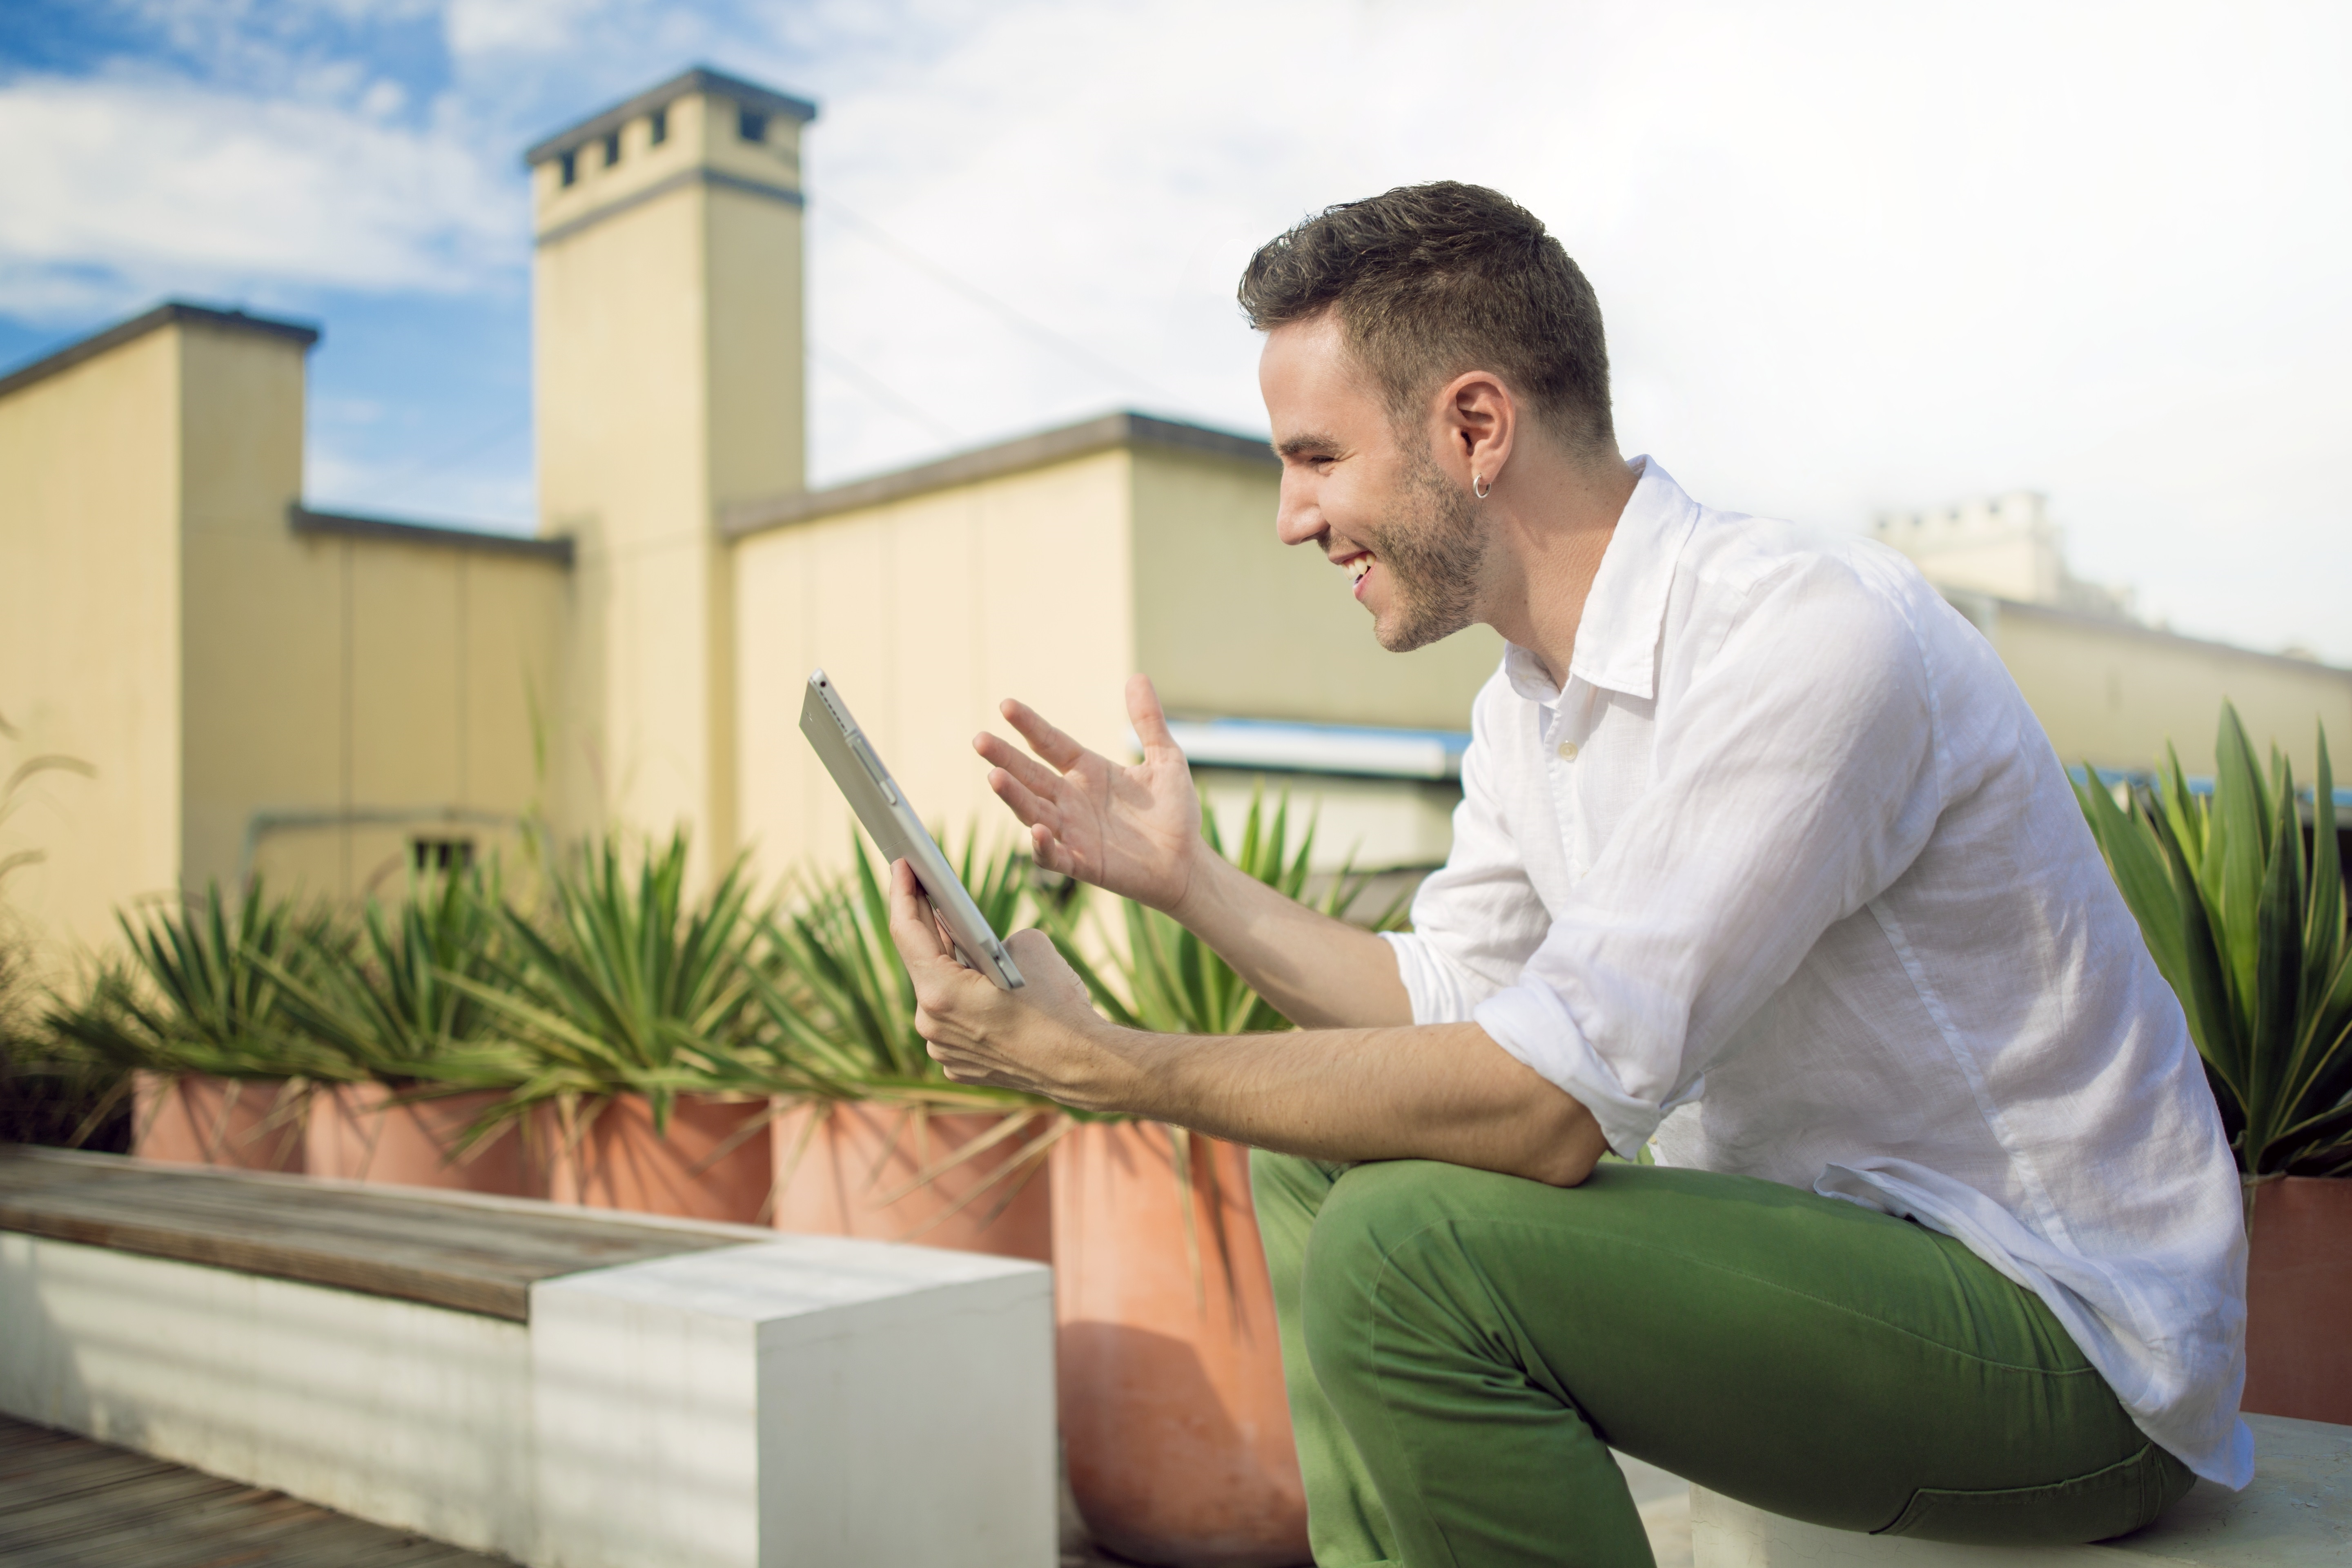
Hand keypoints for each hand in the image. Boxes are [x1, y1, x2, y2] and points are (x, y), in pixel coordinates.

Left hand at [885, 860, 1134, 1109]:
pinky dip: (963, 1001)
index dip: (903, 892)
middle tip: (924, 888)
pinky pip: (953, 1022)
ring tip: (952, 932)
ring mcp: (942, 1049)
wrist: (1084, 1065)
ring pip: (937, 995)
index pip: (906, 931)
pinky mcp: (958, 1065)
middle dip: (927, 923)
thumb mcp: (1028, 945)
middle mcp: (930, 1024)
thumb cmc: (1059, 1005)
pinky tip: (976, 985)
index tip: (902, 865)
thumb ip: (992, 938)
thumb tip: (981, 946)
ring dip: (947, 966)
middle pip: (921, 962)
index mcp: (939, 991)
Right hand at [975, 674, 1203, 912]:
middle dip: (1005, 758)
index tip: (1007, 705)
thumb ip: (1149, 722)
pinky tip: (1037, 831)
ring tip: (994, 777)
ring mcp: (1074, 832)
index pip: (1050, 743)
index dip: (1029, 725)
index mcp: (1087, 771)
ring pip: (1034, 811)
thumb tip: (1137, 676)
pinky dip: (1044, 846)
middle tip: (980, 740)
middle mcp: (1072, 799)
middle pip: (1031, 775)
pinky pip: (1055, 856)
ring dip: (1013, 796)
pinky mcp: (1084, 863)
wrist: (1187, 861)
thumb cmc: (1174, 812)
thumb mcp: (1165, 759)